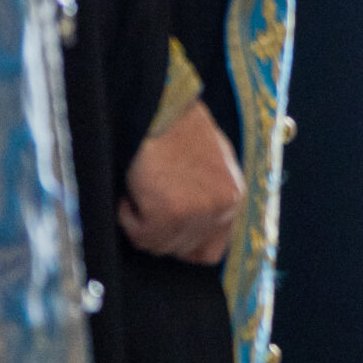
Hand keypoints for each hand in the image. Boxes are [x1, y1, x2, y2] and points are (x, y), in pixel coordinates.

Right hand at [120, 102, 244, 264]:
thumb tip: (195, 226)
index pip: (210, 252)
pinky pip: (140, 235)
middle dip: (159, 231)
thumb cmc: (180, 131)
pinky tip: (133, 191)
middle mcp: (223, 210)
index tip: (165, 227)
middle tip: (149, 200)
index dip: (183, 244)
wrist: (162, 110)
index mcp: (234, 198)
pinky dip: (128, 217)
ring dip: (142, 222)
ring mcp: (199, 214)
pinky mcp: (171, 215)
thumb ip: (209, 197)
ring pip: (158, 245)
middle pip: (181, 251)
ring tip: (143, 189)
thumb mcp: (211, 165)